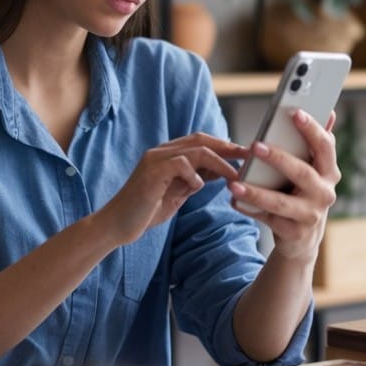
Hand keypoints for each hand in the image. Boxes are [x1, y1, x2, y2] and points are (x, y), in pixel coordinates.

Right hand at [98, 133, 248, 245]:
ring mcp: (155, 160)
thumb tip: (221, 172)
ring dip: (219, 162)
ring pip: (195, 150)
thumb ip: (195, 180)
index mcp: (168, 155)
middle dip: (228, 148)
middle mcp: (161, 152)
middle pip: (201, 140)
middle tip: (249, 157)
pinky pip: (179, 164)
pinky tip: (198, 187)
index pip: (201, 142)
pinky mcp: (151, 173)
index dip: (225, 146)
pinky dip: (194, 174)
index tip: (246, 156)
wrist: (117, 224)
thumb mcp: (178, 192)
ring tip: (234, 175)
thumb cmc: (146, 210)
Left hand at [228, 110, 339, 260]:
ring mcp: (310, 215)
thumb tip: (330, 111)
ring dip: (256, 192)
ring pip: (281, 202)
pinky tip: (234, 199)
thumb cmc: (303, 193)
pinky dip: (249, 208)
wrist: (302, 238)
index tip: (296, 113)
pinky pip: (268, 219)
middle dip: (278, 158)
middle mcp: (324, 194)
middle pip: (302, 173)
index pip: (325, 147)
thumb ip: (317, 144)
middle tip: (255, 145)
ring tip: (233, 182)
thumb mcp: (314, 170)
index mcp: (329, 172)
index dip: (313, 129)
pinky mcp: (294, 232)